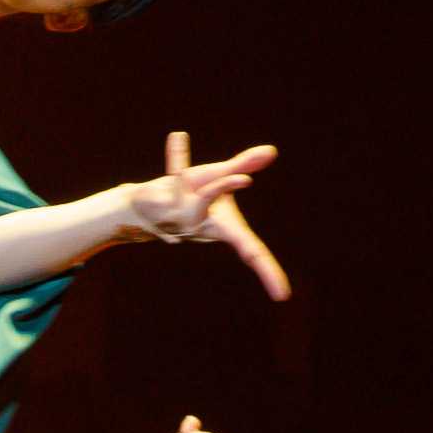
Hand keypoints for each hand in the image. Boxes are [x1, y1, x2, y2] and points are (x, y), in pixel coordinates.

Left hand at [117, 134, 289, 302]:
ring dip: (222, 185)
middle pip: (240, 242)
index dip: (269, 273)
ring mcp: (187, 216)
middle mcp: (208, 226)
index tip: (283, 295)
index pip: (253, 253)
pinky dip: (178, 156)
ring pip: (209, 198)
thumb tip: (270, 150)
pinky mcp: (166, 200)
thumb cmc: (189, 195)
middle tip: (276, 277)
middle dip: (258, 259)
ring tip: (240, 176)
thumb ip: (243, 164)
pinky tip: (178, 137)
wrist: (149, 203)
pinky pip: (177, 173)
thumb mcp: (218, 176)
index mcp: (226, 227)